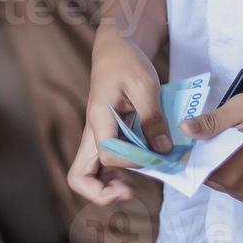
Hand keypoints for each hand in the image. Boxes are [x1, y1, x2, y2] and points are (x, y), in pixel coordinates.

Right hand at [67, 28, 167, 205]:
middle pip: (79, 176)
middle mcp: (92, 132)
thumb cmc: (128, 62)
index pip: (107, 155)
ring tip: (133, 185)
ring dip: (108, 187)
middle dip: (101, 194)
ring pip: (88, 174)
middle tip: (128, 191)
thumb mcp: (146, 86)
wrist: (115, 49)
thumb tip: (163, 151)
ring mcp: (96, 136)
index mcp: (99, 119)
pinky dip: (116, 174)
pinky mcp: (105, 136)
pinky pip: (103, 165)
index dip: (131, 162)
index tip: (154, 154)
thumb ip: (153, 119)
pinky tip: (138, 167)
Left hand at [185, 93, 242, 206]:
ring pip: (223, 180)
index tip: (189, 137)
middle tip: (210, 135)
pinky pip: (239, 185)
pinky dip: (235, 171)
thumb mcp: (242, 108)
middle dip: (205, 156)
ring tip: (228, 143)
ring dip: (220, 164)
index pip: (195, 166)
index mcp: (229, 172)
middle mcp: (238, 190)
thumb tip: (185, 130)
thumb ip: (211, 122)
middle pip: (208, 174)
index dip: (190, 151)